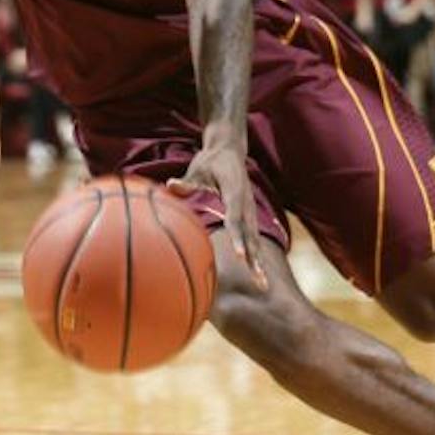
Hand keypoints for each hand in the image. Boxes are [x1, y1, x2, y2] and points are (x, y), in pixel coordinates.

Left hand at [168, 144, 265, 290]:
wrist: (229, 151)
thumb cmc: (210, 161)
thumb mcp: (198, 168)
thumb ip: (187, 182)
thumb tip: (171, 185)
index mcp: (236, 192)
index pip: (237, 219)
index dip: (238, 238)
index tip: (240, 256)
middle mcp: (247, 204)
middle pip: (252, 235)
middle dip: (255, 258)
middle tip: (260, 281)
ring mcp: (250, 211)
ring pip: (255, 239)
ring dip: (258, 261)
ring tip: (263, 284)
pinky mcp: (249, 215)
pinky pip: (253, 237)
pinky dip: (255, 254)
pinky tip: (256, 271)